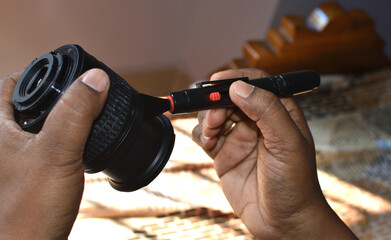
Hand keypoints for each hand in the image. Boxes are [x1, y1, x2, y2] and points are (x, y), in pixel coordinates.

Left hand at [0, 69, 108, 238]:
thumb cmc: (29, 210)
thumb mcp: (56, 154)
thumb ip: (75, 114)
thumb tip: (95, 78)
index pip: (13, 83)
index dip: (40, 71)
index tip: (67, 68)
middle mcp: (3, 140)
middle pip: (27, 102)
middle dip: (55, 93)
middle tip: (81, 88)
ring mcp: (16, 158)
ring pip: (39, 124)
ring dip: (63, 115)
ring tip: (87, 110)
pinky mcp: (31, 173)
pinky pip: (48, 144)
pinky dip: (66, 136)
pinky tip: (82, 142)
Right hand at [193, 69, 356, 238]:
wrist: (283, 222)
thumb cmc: (295, 183)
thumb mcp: (287, 143)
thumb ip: (266, 110)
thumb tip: (239, 86)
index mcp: (279, 113)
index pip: (256, 84)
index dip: (236, 78)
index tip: (218, 80)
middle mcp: (257, 122)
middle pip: (229, 97)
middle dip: (216, 101)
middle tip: (213, 114)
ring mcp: (239, 138)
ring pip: (213, 114)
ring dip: (207, 118)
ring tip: (212, 132)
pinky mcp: (224, 154)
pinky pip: (205, 136)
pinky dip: (201, 134)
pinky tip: (208, 143)